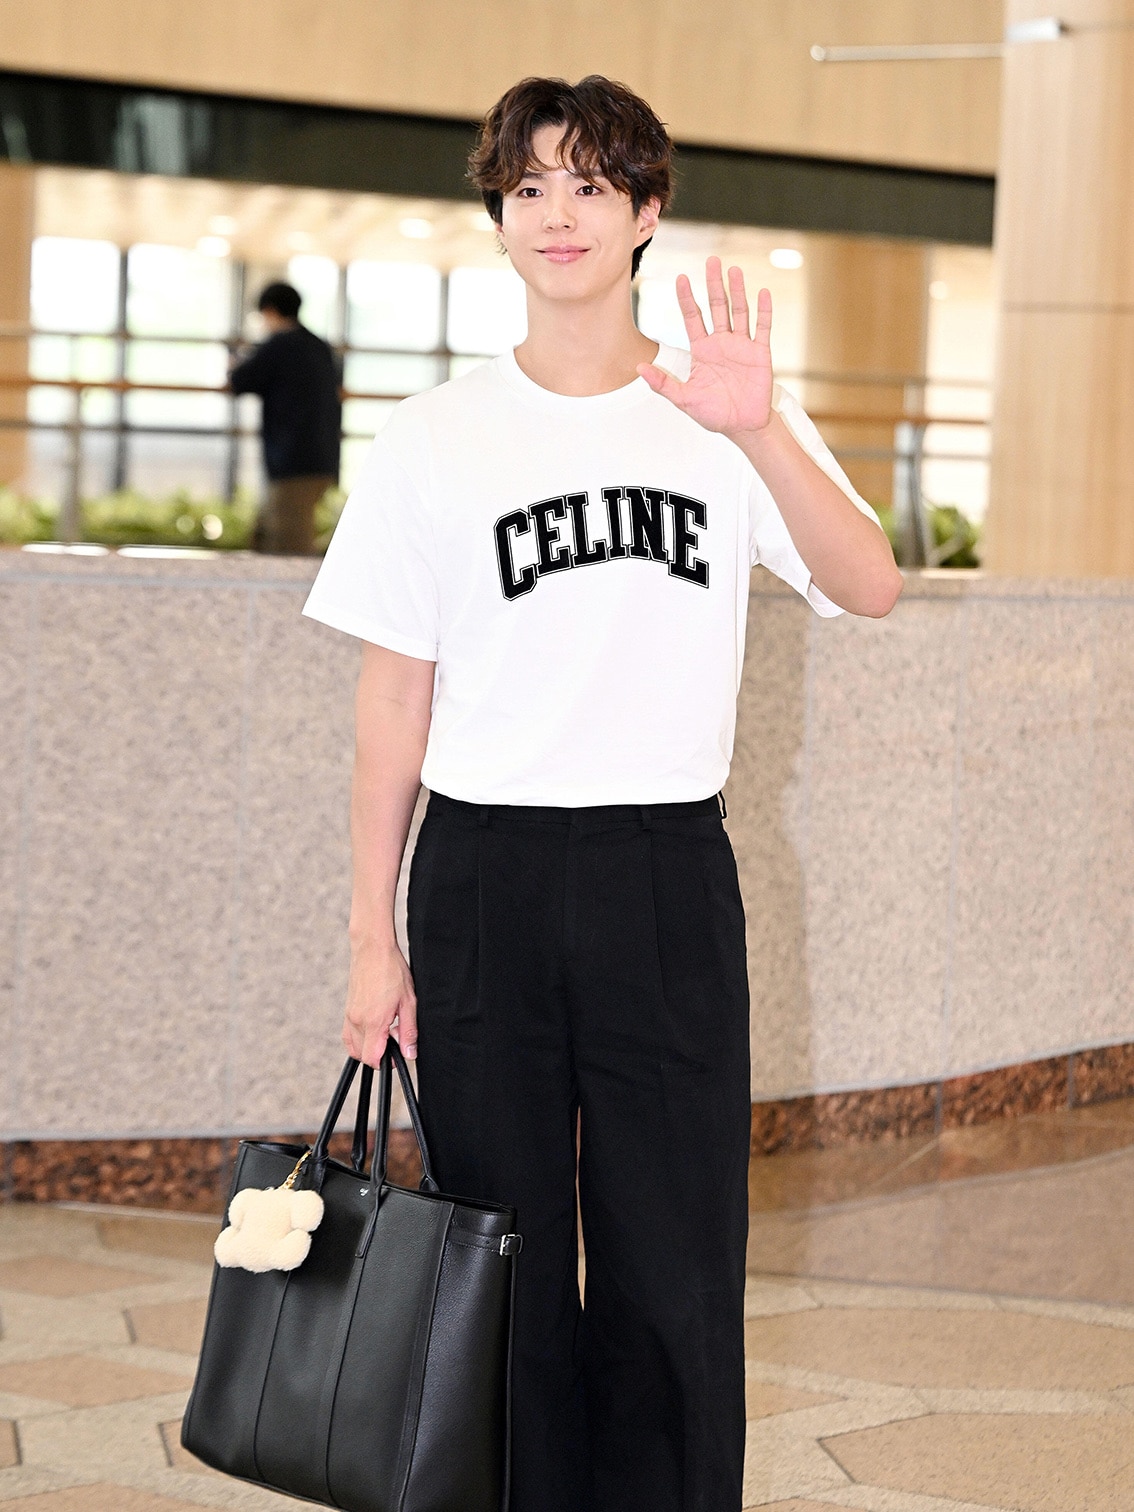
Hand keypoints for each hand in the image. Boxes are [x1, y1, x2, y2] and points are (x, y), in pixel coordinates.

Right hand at [342, 937, 417, 1066]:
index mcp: (373, 1021)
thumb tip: (409, 1053)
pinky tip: (374, 1025)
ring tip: (385, 1030)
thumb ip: (409, 1031)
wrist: (372, 949)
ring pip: (353, 1046)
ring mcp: (349, 1015)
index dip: (386, 1062)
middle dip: (379, 1054)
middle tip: (394, 1037)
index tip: (397, 1054)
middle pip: (362, 1055)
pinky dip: (359, 1039)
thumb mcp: (409, 1001)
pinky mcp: (346, 1010)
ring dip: (368, 1046)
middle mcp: (357, 1021)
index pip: (372, 1058)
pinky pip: (348, 1035)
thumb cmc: (391, 970)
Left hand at [638, 256, 773, 439]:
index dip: (686, 298)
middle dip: (713, 284)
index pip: (692, 317)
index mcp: (702, 350)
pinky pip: (762, 328)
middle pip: (717, 307)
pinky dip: (763, 311)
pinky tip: (762, 292)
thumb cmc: (713, 414)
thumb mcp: (684, 399)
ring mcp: (742, 346)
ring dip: (737, 291)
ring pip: (739, 311)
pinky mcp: (760, 353)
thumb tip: (639, 368)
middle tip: (711, 260)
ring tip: (734, 270)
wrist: (742, 426)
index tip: (680, 278)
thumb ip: (663, 384)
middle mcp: (721, 343)